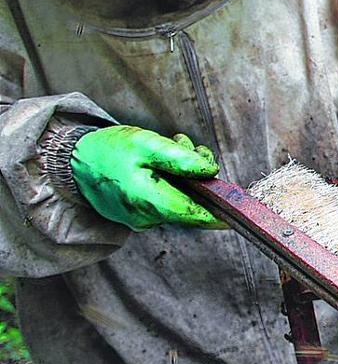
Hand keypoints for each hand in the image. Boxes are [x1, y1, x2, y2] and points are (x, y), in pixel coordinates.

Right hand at [71, 126, 224, 230]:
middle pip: (191, 203)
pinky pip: (166, 200)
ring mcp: (142, 219)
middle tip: (187, 146)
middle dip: (199, 176)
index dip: (221, 212)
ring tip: (172, 146)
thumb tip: (209, 171)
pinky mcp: (139, 214)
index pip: (195, 214)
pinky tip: (163, 160)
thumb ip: (180, 158)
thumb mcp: (145, 143)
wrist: (71, 162)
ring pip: (180, 200)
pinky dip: (172, 181)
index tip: (241, 210)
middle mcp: (147, 217)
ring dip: (184, 174)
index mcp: (148, 201)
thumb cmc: (107, 151)